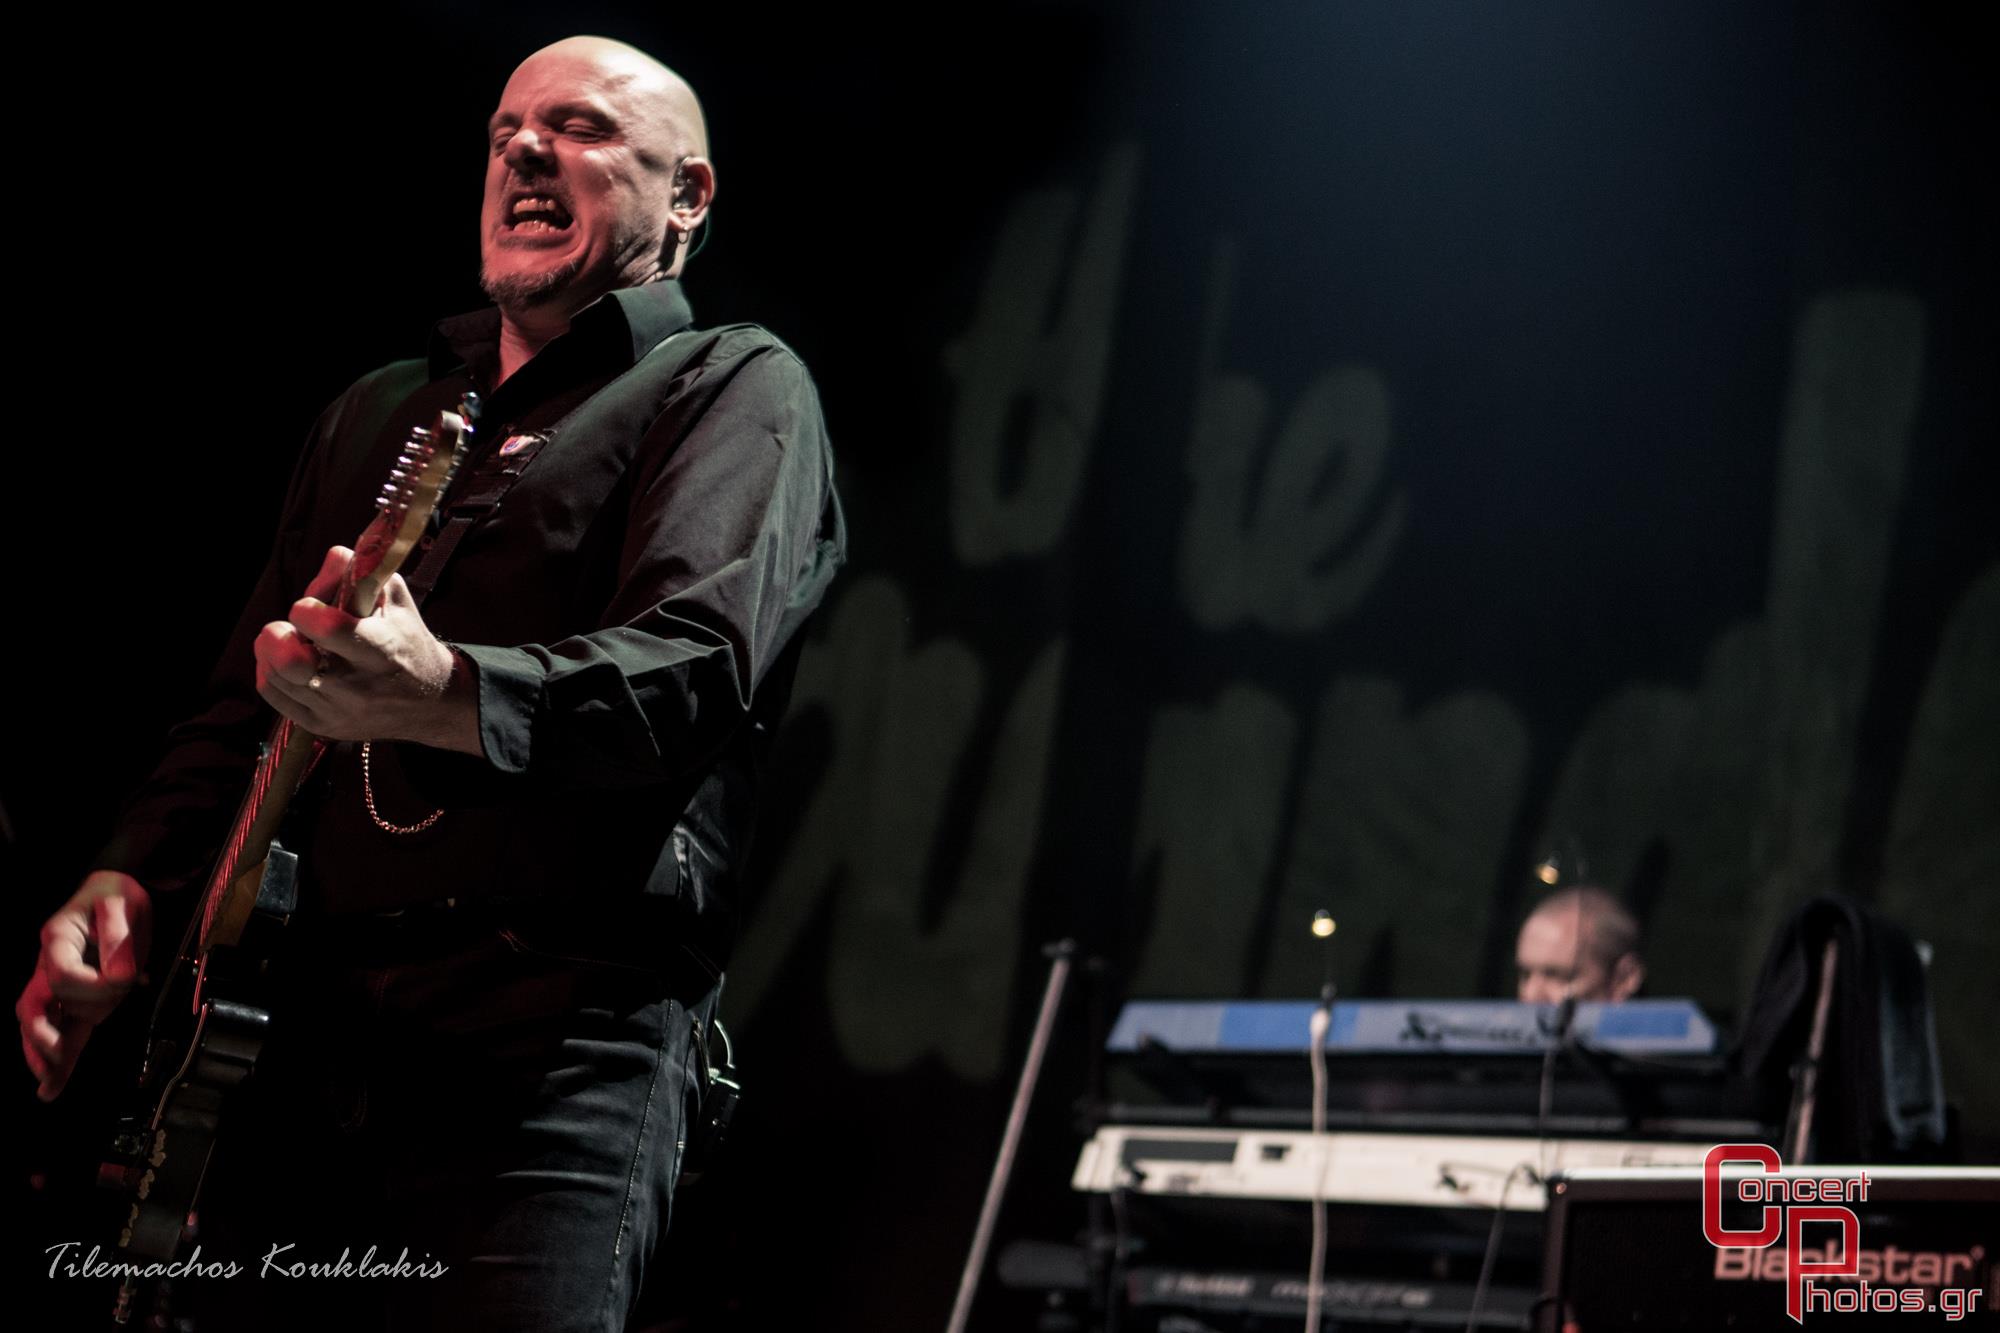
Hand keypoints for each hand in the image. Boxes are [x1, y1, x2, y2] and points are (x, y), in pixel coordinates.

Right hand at [17, 871, 152, 1101]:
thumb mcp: (121, 904)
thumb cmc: (116, 896)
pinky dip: (56, 1060)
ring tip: (48, 1082)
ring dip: (46, 1052)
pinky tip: (50, 1087)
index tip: (126, 977)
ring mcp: (57, 985)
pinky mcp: (75, 1000)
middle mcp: (49, 965)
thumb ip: (118, 936)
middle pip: (41, 1004)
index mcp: (56, 940)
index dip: (93, 984)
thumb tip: (118, 973)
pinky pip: (61, 1031)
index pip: (63, 975)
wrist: (116, 893)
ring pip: (39, 1024)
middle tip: (72, 1038)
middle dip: (64, 1020)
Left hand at [254, 546, 478, 751]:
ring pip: (277, 677)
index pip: (327, 628)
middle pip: (293, 662)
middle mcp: (357, 685)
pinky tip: (284, 662)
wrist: (430, 701)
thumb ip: (362, 576)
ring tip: (287, 639)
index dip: (307, 609)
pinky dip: (270, 673)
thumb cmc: (408, 642)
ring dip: (271, 650)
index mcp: (381, 649)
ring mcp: (337, 709)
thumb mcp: (396, 603)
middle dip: (277, 635)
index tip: (310, 605)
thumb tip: (335, 554)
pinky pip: (275, 696)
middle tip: (287, 627)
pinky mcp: (323, 726)